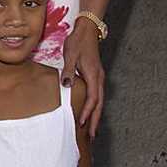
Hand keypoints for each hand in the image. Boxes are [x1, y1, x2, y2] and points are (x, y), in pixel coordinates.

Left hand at [62, 20, 104, 137]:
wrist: (87, 31)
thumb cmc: (78, 42)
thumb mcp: (71, 55)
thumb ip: (68, 71)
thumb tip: (67, 85)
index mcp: (93, 76)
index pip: (92, 99)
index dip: (88, 112)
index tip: (83, 123)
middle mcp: (99, 79)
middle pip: (99, 104)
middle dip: (95, 119)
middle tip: (92, 135)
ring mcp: (99, 78)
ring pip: (99, 100)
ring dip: (96, 114)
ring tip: (91, 128)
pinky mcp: (96, 76)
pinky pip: (97, 94)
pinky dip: (95, 105)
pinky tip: (90, 110)